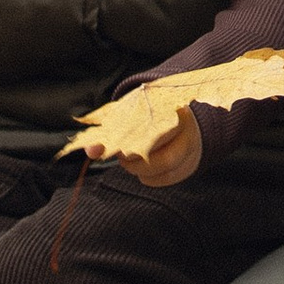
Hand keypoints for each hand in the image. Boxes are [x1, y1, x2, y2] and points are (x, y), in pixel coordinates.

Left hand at [83, 106, 204, 187]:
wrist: (174, 116)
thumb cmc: (145, 115)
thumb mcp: (127, 114)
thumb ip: (108, 131)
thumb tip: (91, 150)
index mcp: (169, 106)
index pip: (153, 125)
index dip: (132, 140)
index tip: (118, 148)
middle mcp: (186, 125)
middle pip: (163, 149)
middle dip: (136, 159)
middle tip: (122, 158)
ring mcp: (192, 145)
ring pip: (168, 164)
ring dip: (142, 169)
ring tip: (130, 164)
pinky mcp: (190, 162)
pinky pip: (170, 176)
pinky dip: (151, 178)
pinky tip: (142, 170)